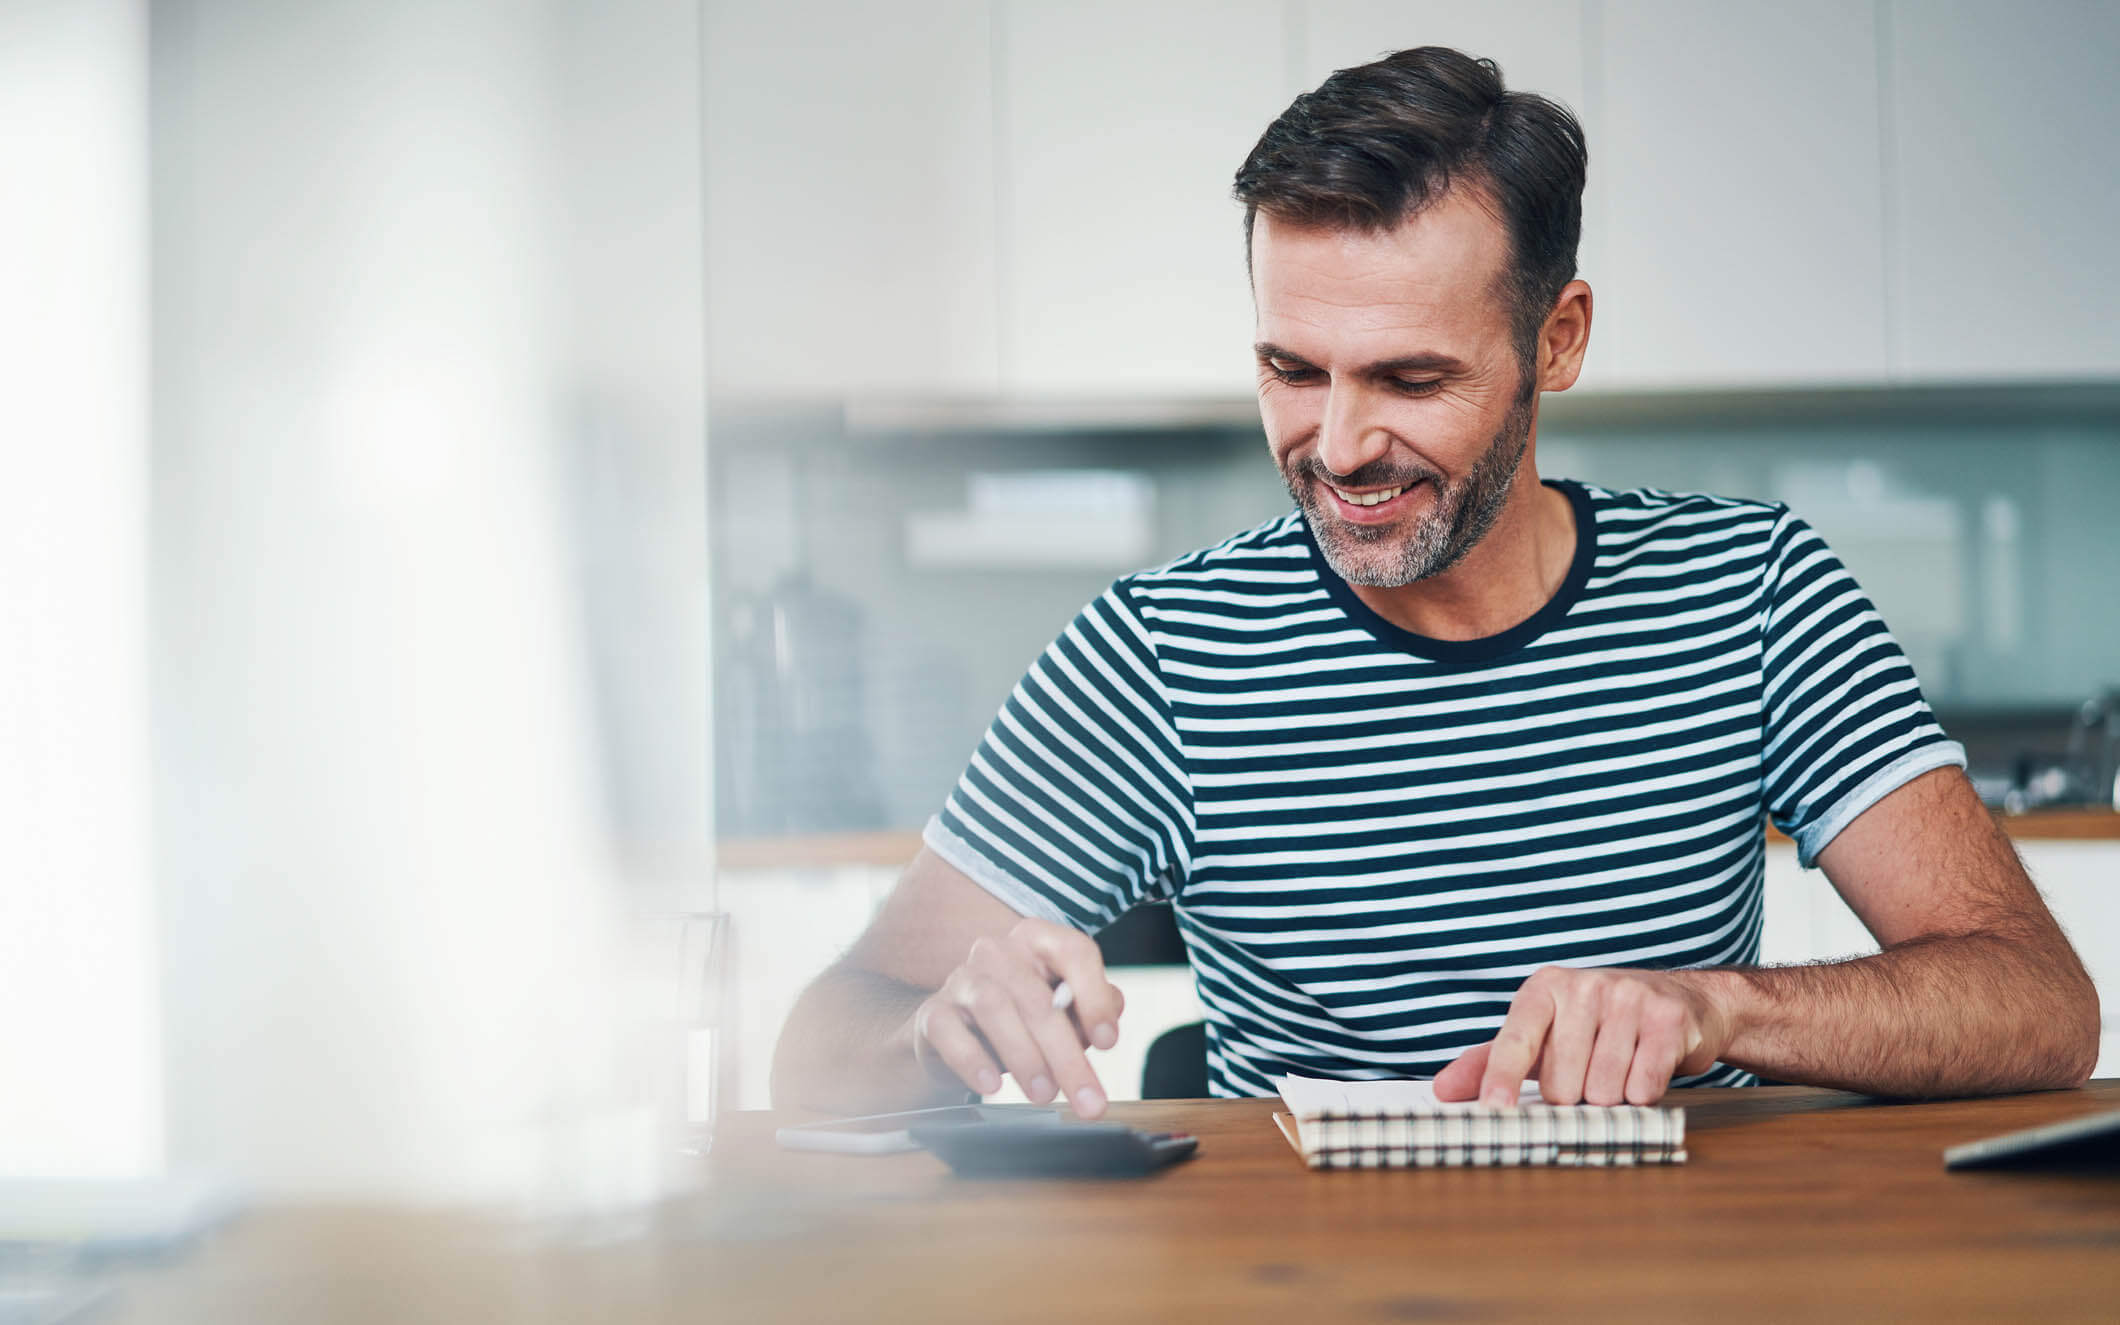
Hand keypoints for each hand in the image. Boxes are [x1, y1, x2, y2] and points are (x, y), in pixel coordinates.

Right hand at [911, 917, 1124, 1118]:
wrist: (958, 1039)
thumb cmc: (1024, 1021)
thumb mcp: (1065, 1013)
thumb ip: (1093, 1011)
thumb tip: (1107, 1021)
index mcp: (1038, 941)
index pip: (1073, 951)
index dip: (1094, 996)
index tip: (1108, 1042)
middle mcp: (998, 952)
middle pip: (1037, 997)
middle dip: (1066, 1055)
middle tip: (1086, 1100)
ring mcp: (962, 979)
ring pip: (994, 1008)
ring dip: (1024, 1056)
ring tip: (1043, 1094)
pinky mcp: (933, 1013)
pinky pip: (948, 1031)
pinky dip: (971, 1059)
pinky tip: (989, 1085)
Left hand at [1431, 966, 1732, 1107]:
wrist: (1678, 1001)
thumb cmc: (1594, 1026)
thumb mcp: (1542, 1035)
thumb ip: (1492, 1062)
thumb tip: (1442, 1091)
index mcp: (1543, 989)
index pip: (1515, 1041)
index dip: (1501, 1078)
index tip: (1494, 1109)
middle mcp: (1583, 987)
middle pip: (1562, 1084)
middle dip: (1574, 1096)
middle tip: (1589, 1074)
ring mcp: (1628, 998)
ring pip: (1603, 1091)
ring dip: (1611, 1098)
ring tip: (1619, 1069)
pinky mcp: (1667, 1019)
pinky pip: (1643, 1087)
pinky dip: (1643, 1094)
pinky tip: (1644, 1069)